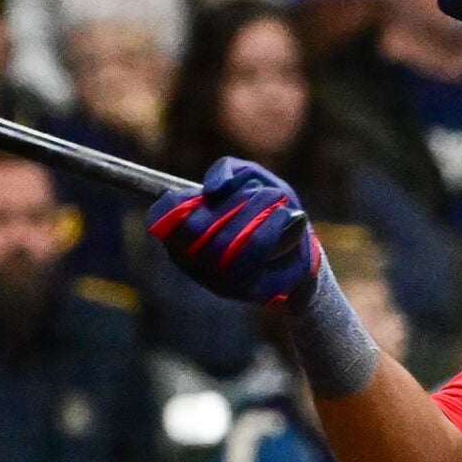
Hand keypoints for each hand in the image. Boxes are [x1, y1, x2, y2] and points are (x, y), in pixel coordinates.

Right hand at [146, 157, 323, 309]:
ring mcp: (217, 281)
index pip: (161, 219)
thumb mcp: (248, 179)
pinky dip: (269, 231)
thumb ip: (228, 170)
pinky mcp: (245, 291)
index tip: (212, 192)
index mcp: (180, 234)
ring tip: (276, 198)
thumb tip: (212, 188)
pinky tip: (285, 216)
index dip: (179, 203)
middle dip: (234, 203)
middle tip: (261, 191)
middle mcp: (192, 262)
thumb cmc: (266, 209)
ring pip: (224, 244)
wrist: (300, 251)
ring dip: (253, 213)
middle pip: (198, 228)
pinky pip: (251, 261)